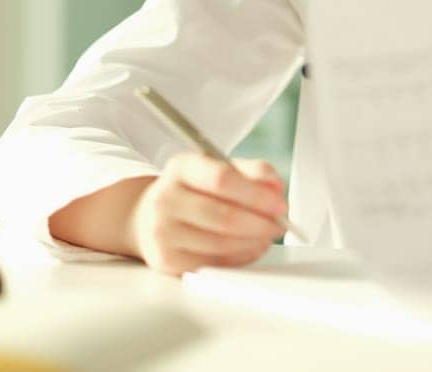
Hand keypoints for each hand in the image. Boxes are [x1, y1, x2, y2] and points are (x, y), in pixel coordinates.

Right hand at [128, 154, 288, 276]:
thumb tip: (276, 186)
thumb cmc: (192, 191)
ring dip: (255, 241)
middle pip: (224, 216)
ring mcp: (162, 232)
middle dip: (261, 223)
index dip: (257, 193)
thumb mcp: (217, 169)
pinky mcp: (166, 261)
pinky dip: (240, 256)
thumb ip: (251, 172)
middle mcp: (165, 199)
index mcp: (181, 168)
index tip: (280, 203)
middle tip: (281, 224)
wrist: (150, 217)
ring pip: (222, 243)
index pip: (222, 178)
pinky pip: (214, 263)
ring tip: (267, 235)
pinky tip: (250, 247)